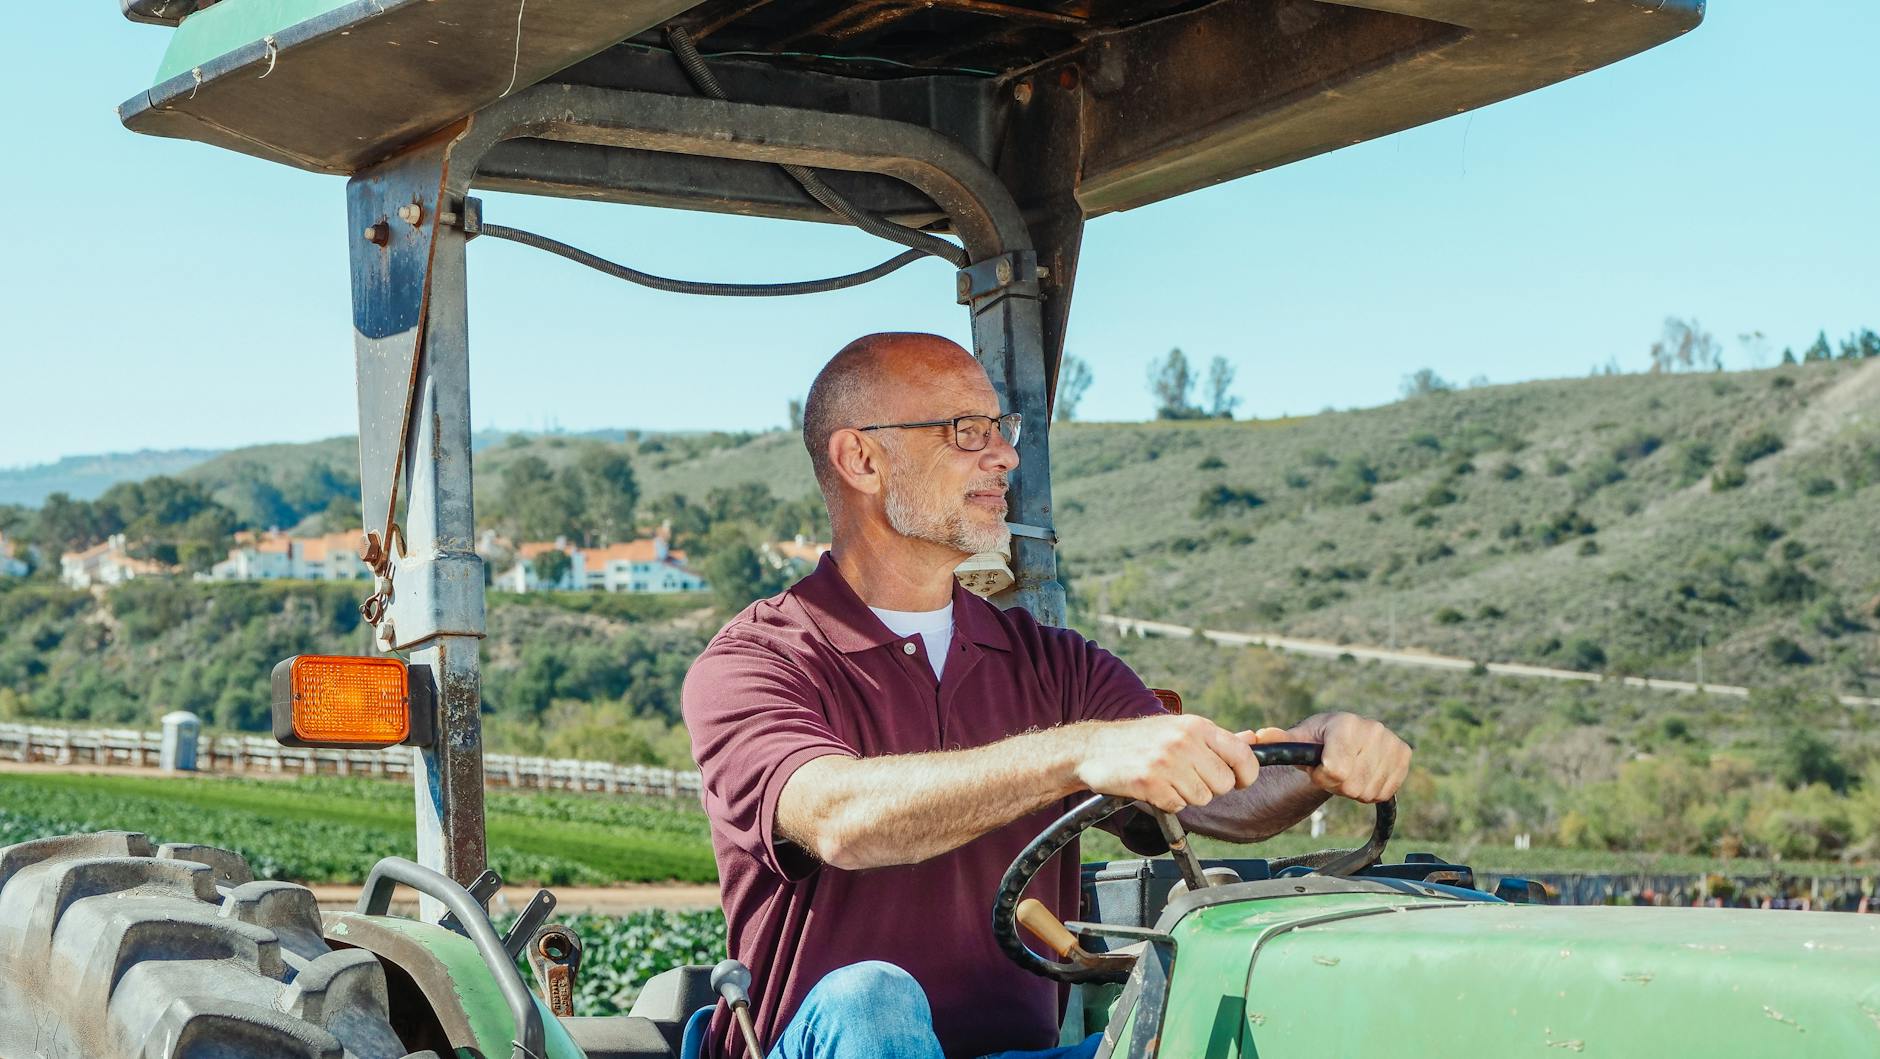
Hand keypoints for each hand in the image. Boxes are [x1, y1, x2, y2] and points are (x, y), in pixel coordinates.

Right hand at [1073, 714, 1260, 813]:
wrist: (1093, 748)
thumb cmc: (1140, 740)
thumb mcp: (1178, 728)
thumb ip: (1215, 739)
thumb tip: (1253, 740)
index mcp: (1196, 726)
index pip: (1243, 755)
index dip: (1246, 774)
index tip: (1239, 780)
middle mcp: (1184, 741)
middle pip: (1224, 784)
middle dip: (1210, 787)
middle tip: (1188, 778)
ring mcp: (1167, 762)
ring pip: (1202, 798)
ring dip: (1187, 795)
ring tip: (1167, 780)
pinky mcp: (1150, 782)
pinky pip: (1178, 805)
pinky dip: (1167, 802)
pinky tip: (1154, 787)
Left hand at [1253, 712, 1409, 803]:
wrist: (1347, 738)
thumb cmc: (1318, 741)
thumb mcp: (1298, 741)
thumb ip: (1280, 741)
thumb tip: (1259, 736)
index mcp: (1346, 724)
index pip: (1335, 770)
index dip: (1322, 776)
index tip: (1319, 767)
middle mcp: (1373, 729)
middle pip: (1351, 785)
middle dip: (1338, 785)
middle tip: (1334, 770)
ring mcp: (1391, 742)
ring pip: (1368, 791)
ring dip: (1354, 790)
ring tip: (1349, 771)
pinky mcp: (1404, 756)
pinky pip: (1385, 792)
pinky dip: (1372, 791)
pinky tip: (1365, 774)